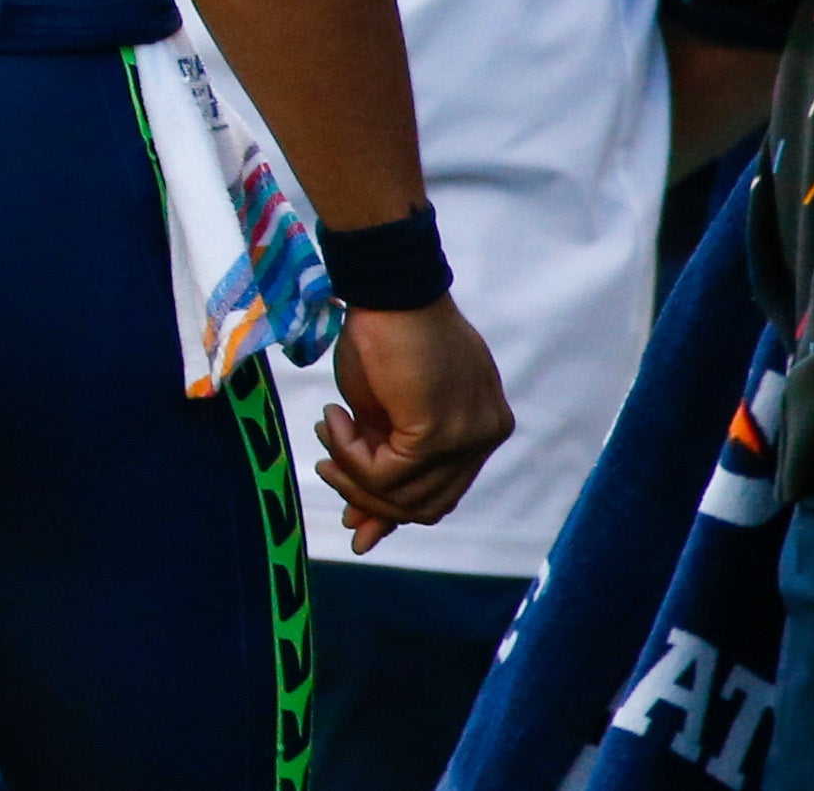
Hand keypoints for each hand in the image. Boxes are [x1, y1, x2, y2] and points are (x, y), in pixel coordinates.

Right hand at [317, 299, 514, 553]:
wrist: (384, 288)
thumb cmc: (382, 333)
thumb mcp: (384, 409)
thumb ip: (383, 458)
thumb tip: (359, 525)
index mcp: (483, 426)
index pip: (443, 493)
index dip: (392, 510)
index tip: (353, 521)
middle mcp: (487, 435)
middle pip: (427, 505)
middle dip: (369, 500)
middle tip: (325, 468)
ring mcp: (468, 436)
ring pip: (403, 496)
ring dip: (351, 472)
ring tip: (327, 434)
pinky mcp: (439, 432)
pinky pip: (385, 474)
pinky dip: (349, 455)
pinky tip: (334, 421)